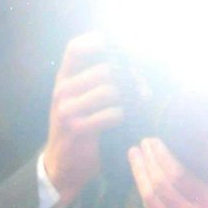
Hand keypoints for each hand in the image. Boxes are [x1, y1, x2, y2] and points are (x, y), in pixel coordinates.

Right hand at [42, 34, 125, 207]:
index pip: (75, 48)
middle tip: (145, 87)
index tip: (120, 47)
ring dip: (131, 98)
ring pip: (109, 91)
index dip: (97, 42)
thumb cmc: (81, 129)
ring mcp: (67, 109)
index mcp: (64, 78)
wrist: (64, 165)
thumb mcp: (83, 101)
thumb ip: (98, 81)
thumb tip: (134, 66)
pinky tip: (128, 120)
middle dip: (130, 77)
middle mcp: (62, 90)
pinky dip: (124, 116)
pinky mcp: (76, 128)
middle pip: (104, 69)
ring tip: (141, 103)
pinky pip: (110, 114)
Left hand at [127, 139, 207, 207]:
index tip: (153, 141)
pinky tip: (139, 180)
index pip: (178, 175)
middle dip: (147, 161)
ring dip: (139, 175)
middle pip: (160, 184)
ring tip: (133, 156)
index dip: (162, 156)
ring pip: (150, 198)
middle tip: (140, 144)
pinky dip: (143, 194)